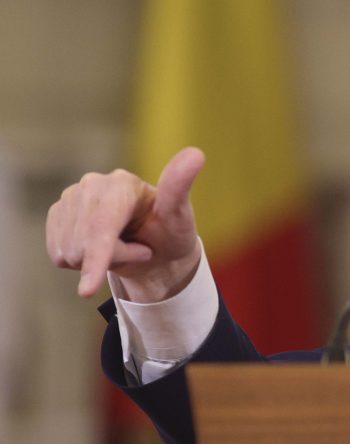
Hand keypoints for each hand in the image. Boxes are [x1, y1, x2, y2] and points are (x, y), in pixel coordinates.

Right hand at [46, 147, 204, 301]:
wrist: (155, 247)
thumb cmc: (171, 233)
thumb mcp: (180, 217)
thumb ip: (179, 188)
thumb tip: (196, 153)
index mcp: (122, 183)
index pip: (102, 227)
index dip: (96, 258)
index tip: (87, 290)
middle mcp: (92, 184)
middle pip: (83, 244)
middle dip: (112, 258)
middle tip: (139, 248)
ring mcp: (71, 197)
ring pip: (68, 252)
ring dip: (97, 260)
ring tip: (123, 246)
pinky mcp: (58, 213)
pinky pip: (58, 254)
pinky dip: (80, 261)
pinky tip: (101, 247)